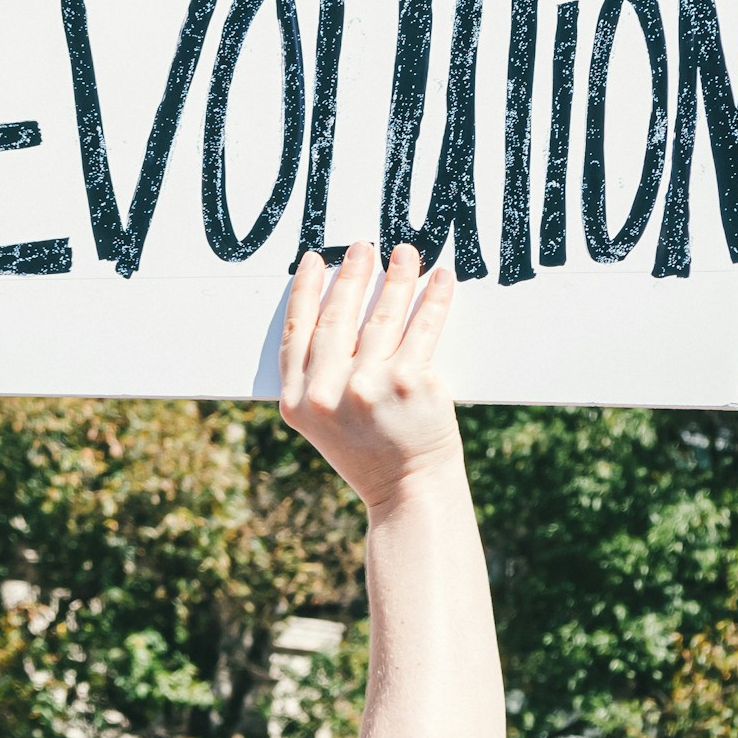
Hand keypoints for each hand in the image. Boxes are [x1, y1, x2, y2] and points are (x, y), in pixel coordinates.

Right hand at [280, 242, 460, 510]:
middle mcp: (327, 392)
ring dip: (396, 277)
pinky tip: (440, 279)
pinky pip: (423, 328)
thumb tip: (331, 309)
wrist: (408, 491)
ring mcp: (369, 385)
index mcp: (297, 400)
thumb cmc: (370, 452)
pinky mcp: (409, 382)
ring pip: (382, 315)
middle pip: (338, 316)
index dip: (306, 291)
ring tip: (404, 253)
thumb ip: (317, 377)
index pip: (298, 331)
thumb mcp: (323, 420)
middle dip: (352, 275)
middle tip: (363, 247)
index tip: (315, 261)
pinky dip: (433, 298)